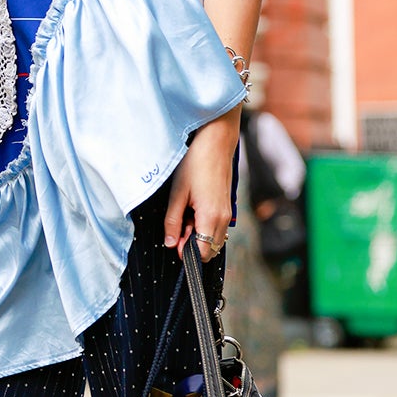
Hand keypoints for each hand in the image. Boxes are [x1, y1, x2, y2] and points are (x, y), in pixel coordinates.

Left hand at [164, 112, 239, 262]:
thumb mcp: (177, 193)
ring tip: (186, 214)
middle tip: (179, 226)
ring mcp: (227, 212)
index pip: (202, 253)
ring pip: (213, 239)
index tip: (174, 241)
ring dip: (199, 235)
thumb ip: (172, 222)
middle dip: (193, 245)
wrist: (216, 142)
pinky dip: (205, 225)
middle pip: (210, 250)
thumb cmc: (195, 163)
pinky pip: (217, 227)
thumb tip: (169, 243)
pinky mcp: (227, 206)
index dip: (186, 254)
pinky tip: (194, 208)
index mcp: (210, 217)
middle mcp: (223, 218)